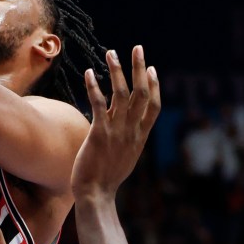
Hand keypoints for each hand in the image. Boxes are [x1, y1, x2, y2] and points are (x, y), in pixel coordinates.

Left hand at [71, 46, 160, 198]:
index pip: (153, 106)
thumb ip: (129, 140)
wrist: (96, 194)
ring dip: (117, 71)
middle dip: (139, 68)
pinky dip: (94, 86)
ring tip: (111, 52)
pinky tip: (88, 72)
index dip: (154, 85)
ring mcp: (117, 131)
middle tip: (137, 48)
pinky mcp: (99, 134)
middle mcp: (132, 131)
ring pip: (121, 94)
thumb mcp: (126, 157)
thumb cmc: (107, 178)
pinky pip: (98, 104)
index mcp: (140, 136)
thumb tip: (128, 130)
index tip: (150, 68)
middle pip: (141, 93)